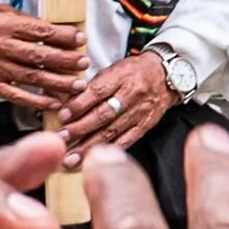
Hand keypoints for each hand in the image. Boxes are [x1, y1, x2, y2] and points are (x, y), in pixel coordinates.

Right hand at [0, 1, 88, 110]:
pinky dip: (36, 100)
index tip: (79, 38)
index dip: (63, 36)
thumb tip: (52, 28)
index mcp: (2, 25)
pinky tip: (53, 102)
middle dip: (65, 60)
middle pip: (39, 56)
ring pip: (31, 77)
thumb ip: (24, 20)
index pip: (39, 31)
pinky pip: (15, 94)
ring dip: (58, 82)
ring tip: (77, 84)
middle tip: (83, 62)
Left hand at [54, 52, 173, 162]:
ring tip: (72, 157)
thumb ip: (93, 85)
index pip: (97, 92)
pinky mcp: (145, 125)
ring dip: (90, 146)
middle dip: (80, 129)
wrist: (166, 75)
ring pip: (112, 131)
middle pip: (103, 114)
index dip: (79, 105)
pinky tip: (96, 159)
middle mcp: (131, 95)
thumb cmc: (134, 71)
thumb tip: (68, 104)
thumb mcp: (113, 68)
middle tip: (61, 139)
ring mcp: (140, 112)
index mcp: (121, 76)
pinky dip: (109, 150)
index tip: (63, 116)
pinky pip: (127, 140)